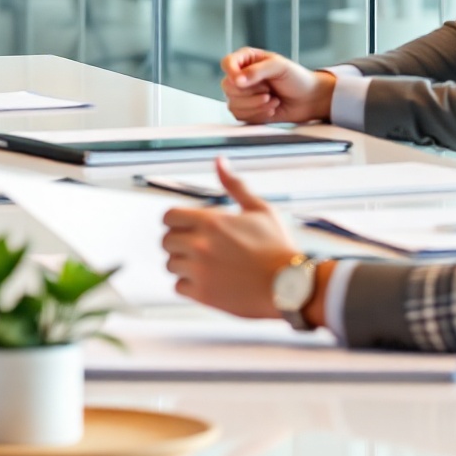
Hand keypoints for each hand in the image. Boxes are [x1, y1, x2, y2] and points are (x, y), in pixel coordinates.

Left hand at [162, 161, 304, 318]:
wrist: (290, 286)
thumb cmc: (277, 247)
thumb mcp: (259, 209)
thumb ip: (234, 185)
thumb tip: (220, 161)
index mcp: (210, 221)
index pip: (169, 216)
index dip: (175, 221)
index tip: (186, 227)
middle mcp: (199, 245)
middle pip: (166, 241)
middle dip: (178, 242)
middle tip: (197, 246)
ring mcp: (200, 271)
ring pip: (170, 265)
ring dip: (183, 264)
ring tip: (203, 265)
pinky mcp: (204, 295)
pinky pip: (178, 287)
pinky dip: (188, 285)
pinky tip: (206, 281)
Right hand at [220, 46, 332, 124]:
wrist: (309, 99)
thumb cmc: (296, 78)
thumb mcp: (278, 67)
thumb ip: (256, 71)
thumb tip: (237, 79)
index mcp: (247, 60)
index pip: (227, 63)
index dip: (231, 72)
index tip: (241, 81)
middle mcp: (242, 77)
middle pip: (228, 86)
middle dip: (250, 92)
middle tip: (268, 91)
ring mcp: (244, 95)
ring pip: (233, 104)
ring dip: (255, 105)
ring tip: (273, 100)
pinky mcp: (248, 111)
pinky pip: (241, 116)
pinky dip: (258, 115)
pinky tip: (271, 109)